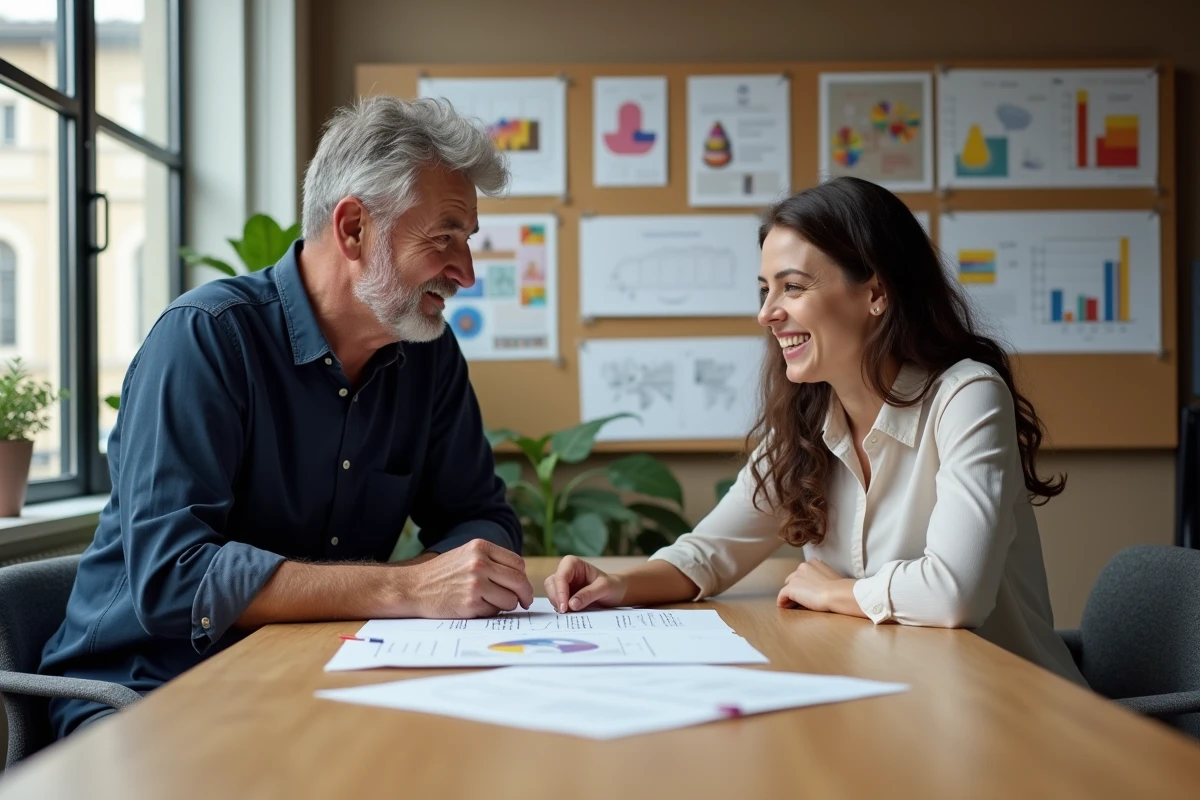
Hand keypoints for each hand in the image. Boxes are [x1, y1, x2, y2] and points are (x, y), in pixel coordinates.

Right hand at [402, 539, 533, 617]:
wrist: (413, 587)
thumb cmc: (441, 573)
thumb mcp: (465, 555)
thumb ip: (491, 561)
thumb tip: (520, 578)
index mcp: (480, 547)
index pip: (517, 563)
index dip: (522, 578)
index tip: (522, 588)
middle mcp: (480, 563)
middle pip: (518, 581)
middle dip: (524, 595)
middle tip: (524, 602)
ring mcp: (475, 584)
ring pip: (510, 600)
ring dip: (505, 605)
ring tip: (488, 602)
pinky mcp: (470, 604)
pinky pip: (494, 612)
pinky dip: (489, 612)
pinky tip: (474, 607)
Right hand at [544, 555, 627, 612]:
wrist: (617, 593)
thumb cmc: (612, 585)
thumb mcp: (604, 588)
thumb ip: (588, 594)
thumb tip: (571, 604)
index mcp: (572, 564)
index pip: (561, 577)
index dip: (560, 592)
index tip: (565, 607)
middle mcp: (565, 572)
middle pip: (551, 585)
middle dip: (557, 598)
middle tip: (566, 613)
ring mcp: (563, 585)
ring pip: (551, 594)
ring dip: (558, 605)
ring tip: (571, 614)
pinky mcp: (564, 596)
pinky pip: (556, 602)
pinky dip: (561, 609)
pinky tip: (570, 615)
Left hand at [777, 559, 845, 611]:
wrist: (837, 593)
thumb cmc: (839, 588)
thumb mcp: (832, 577)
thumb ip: (823, 577)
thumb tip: (823, 586)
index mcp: (813, 563)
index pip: (803, 573)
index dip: (803, 583)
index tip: (806, 592)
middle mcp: (802, 567)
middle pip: (793, 579)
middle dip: (796, 588)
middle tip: (799, 599)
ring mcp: (795, 577)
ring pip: (788, 587)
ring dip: (790, 595)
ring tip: (791, 605)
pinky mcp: (791, 588)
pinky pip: (782, 595)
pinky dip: (782, 601)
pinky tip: (783, 606)